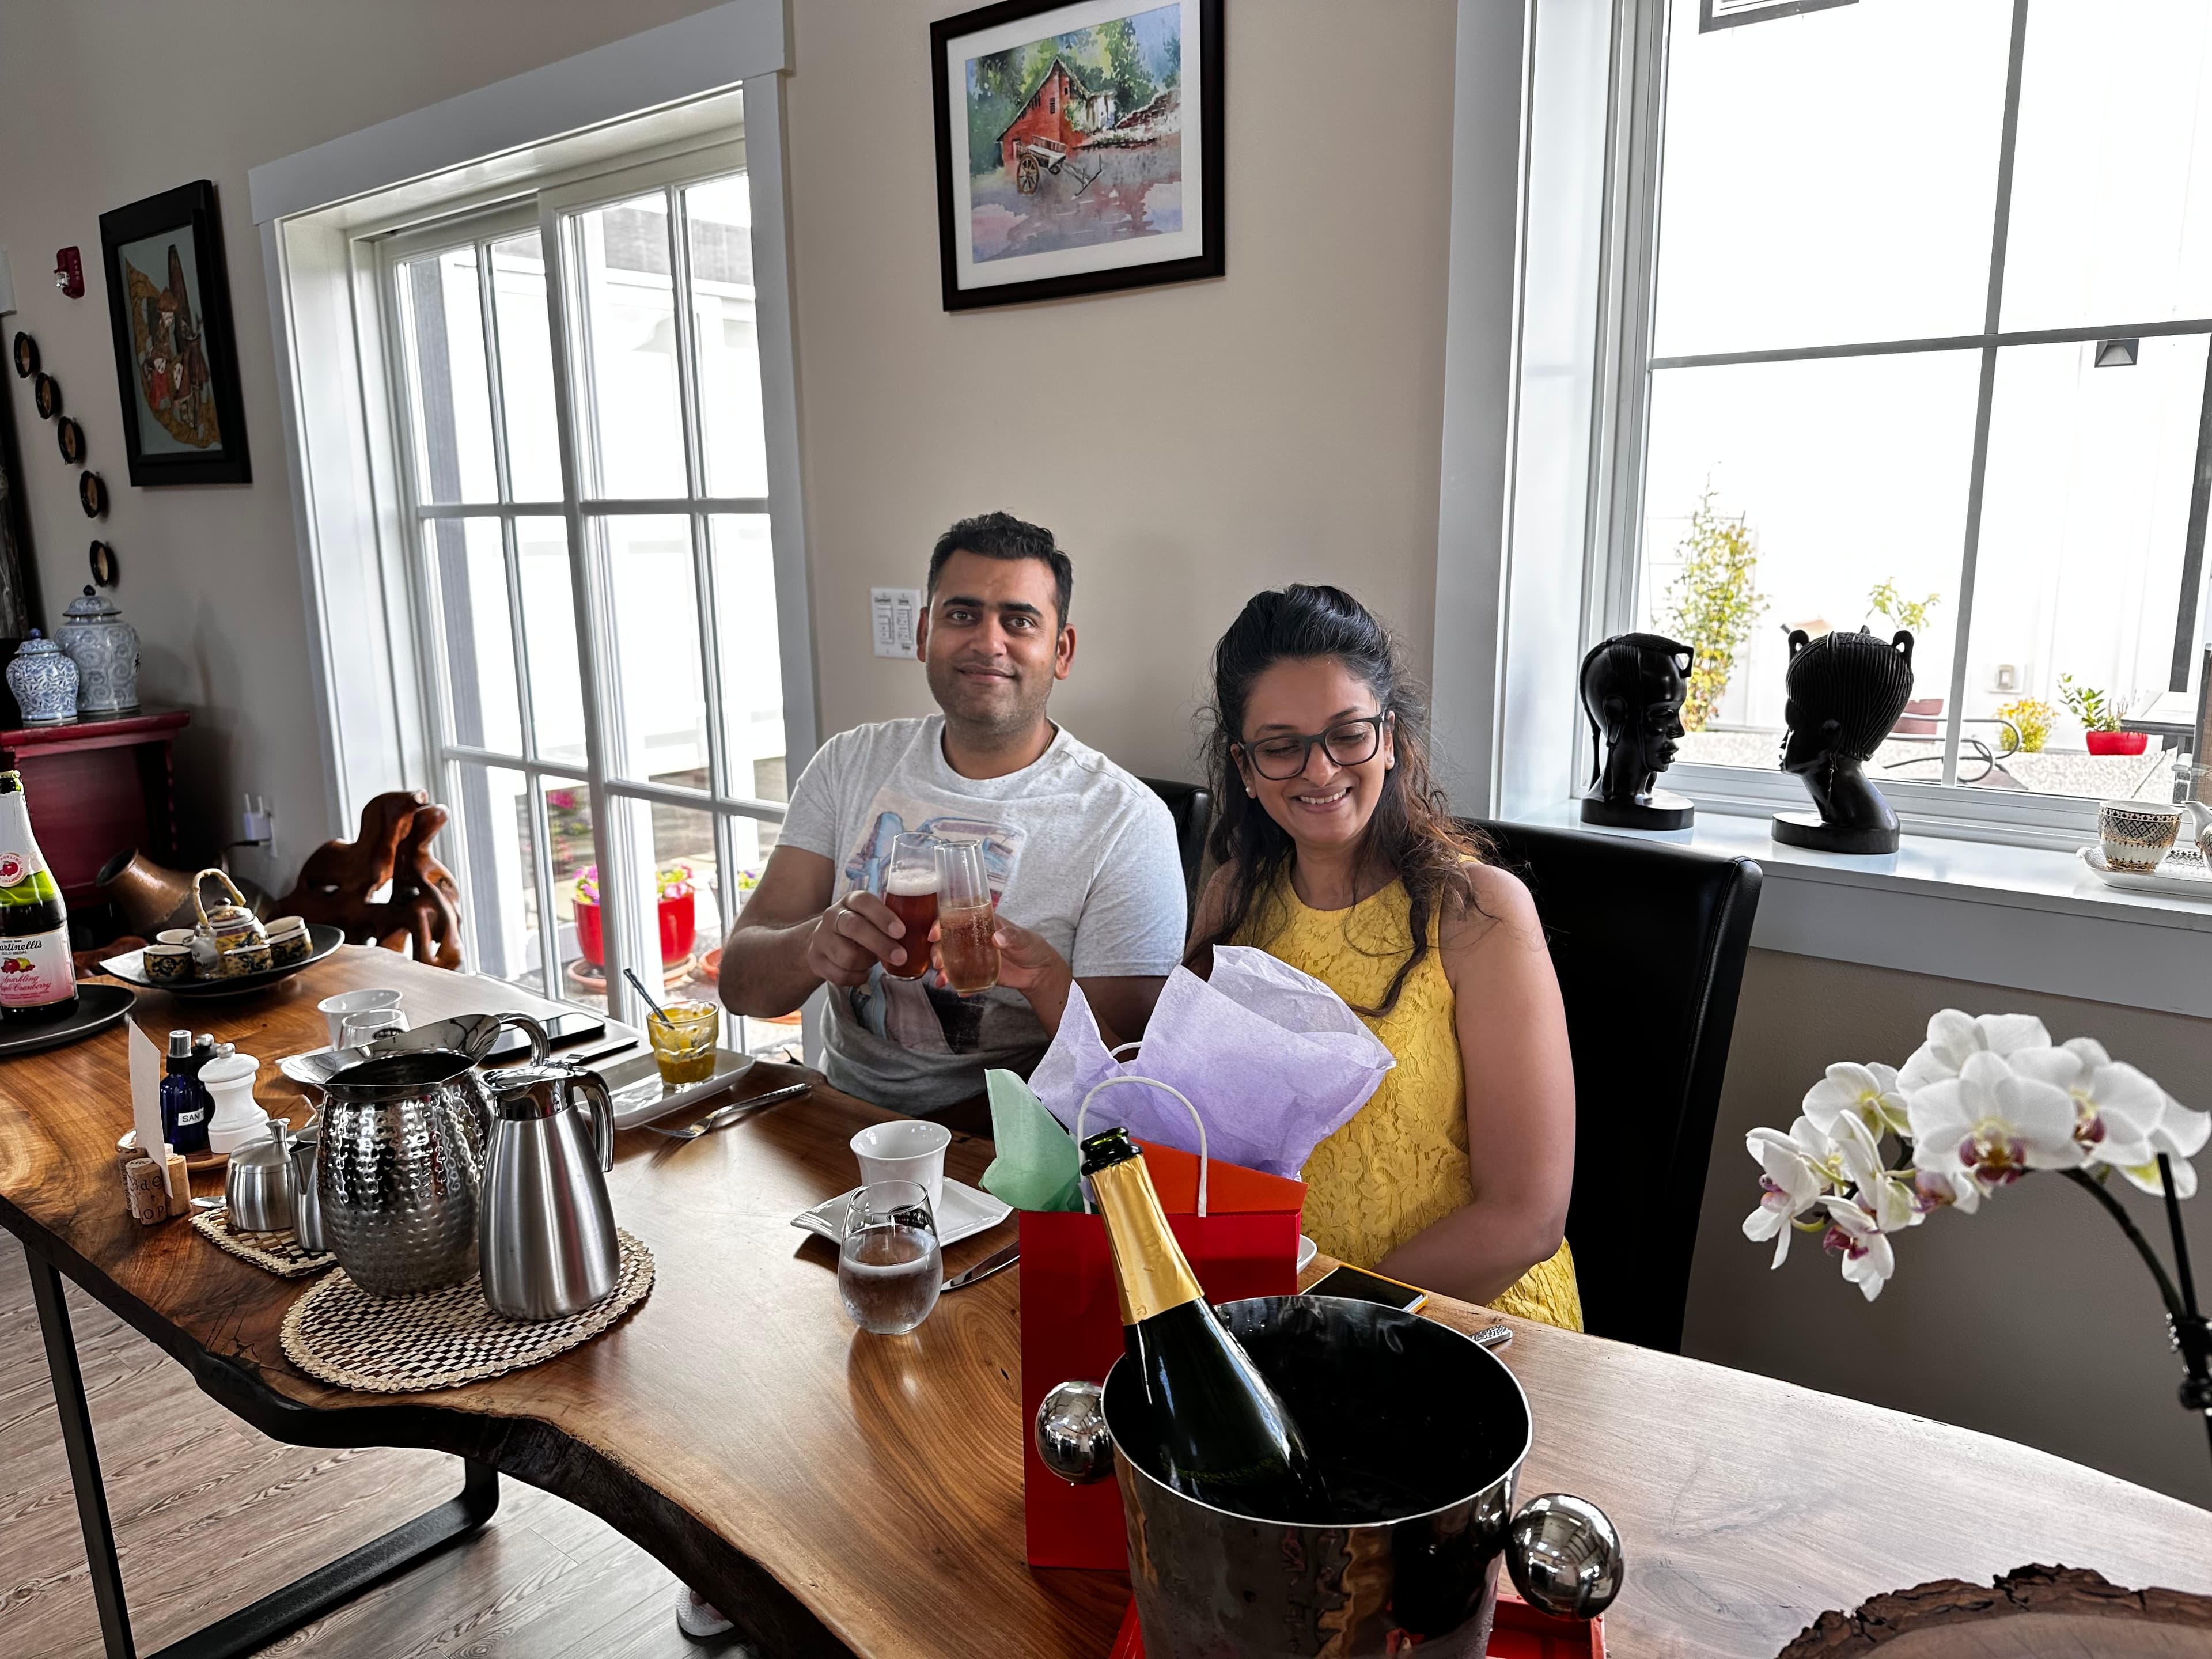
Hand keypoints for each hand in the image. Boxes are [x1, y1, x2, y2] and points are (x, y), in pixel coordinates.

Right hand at [804, 890, 912, 986]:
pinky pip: (840, 975)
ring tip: (874, 961)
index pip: (864, 901)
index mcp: (851, 901)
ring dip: (867, 963)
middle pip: (854, 928)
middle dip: (880, 944)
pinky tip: (862, 971)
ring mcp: (821, 938)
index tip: (901, 931)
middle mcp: (833, 916)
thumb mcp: (874, 918)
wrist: (825, 941)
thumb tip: (928, 935)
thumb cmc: (861, 928)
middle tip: (901, 957)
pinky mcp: (816, 960)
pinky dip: (857, 977)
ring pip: (847, 956)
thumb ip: (894, 922)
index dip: (883, 916)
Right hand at [930, 916, 1073, 1031]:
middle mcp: (973, 939)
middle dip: (937, 951)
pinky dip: (960, 986)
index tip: (936, 933)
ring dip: (943, 970)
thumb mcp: (1023, 938)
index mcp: (982, 923)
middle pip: (947, 941)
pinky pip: (965, 980)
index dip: (942, 923)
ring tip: (941, 981)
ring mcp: (974, 957)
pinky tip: (961, 993)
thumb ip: (1011, 936)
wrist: (1040, 971)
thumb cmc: (1031, 946)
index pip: (956, 918)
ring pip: (951, 961)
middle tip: (938, 962)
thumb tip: (997, 938)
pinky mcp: (979, 974)